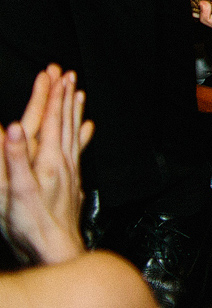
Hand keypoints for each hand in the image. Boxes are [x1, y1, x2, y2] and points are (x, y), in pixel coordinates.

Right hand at [0, 65, 91, 264]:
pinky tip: (88, 129)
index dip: (51, 96)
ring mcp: (70, 171)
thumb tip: (12, 129)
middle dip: (66, 97)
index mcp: (48, 160)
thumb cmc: (32, 224)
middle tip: (69, 75)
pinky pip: (78, 150)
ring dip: (75, 111)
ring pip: (75, 133)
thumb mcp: (15, 191)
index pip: (51, 120)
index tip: (53, 75)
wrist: (54, 248)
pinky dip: (82, 134)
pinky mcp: (72, 182)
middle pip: (66, 122)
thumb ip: (13, 158)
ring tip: (79, 94)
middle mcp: (64, 162)